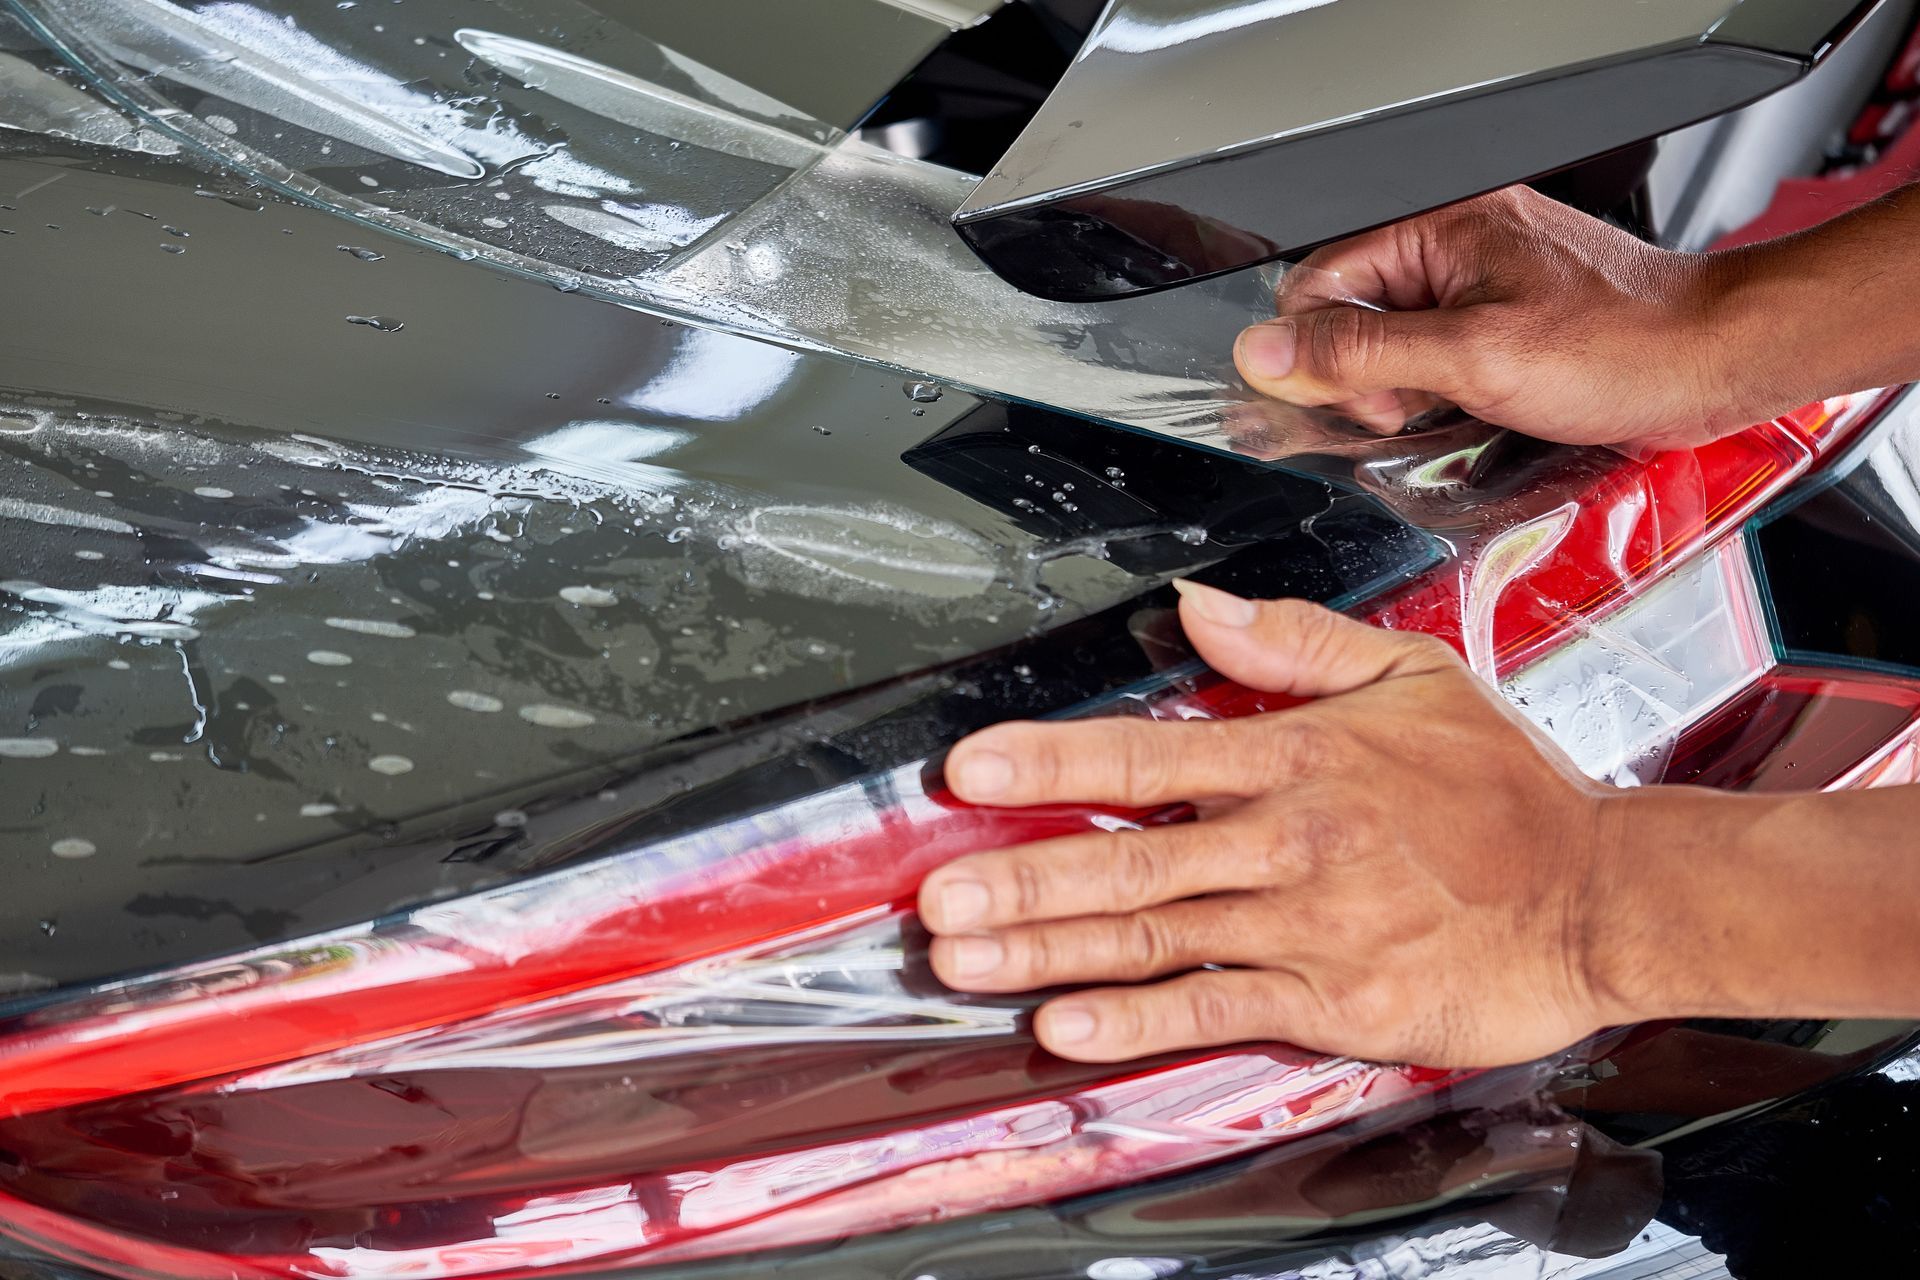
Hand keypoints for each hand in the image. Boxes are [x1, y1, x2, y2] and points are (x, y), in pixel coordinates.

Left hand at [919, 580, 1635, 1067]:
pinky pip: (1218, 1010)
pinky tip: (1068, 1028)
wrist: (1603, 895)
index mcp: (1300, 756)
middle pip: (1132, 857)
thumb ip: (1297, 643)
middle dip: (1022, 877)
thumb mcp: (1414, 678)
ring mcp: (1309, 925)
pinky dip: (1139, 1023)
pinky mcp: (1335, 998)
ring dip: (1051, 950)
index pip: (1148, 751)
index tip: (969, 771)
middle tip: (936, 896)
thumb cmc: (1507, 791)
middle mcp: (1290, 840)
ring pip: (1157, 935)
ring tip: (966, 959)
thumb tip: (1197, 606)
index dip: (1051, 762)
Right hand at [1231, 186, 1794, 448]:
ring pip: (1395, 338)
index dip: (1317, 349)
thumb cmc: (1626, 348)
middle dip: (1363, 373)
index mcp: (1443, 227)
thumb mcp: (1473, 357)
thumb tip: (1268, 351)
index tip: (1353, 397)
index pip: (1320, 282)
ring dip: (1403, 386)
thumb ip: (1359, 352)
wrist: (1719, 361)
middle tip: (1408, 407)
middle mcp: (1460, 243)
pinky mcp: (1511, 318)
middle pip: (1353, 312)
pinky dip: (1442, 388)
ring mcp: (1487, 280)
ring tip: (1449, 408)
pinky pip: (1439, 352)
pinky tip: (1474, 408)